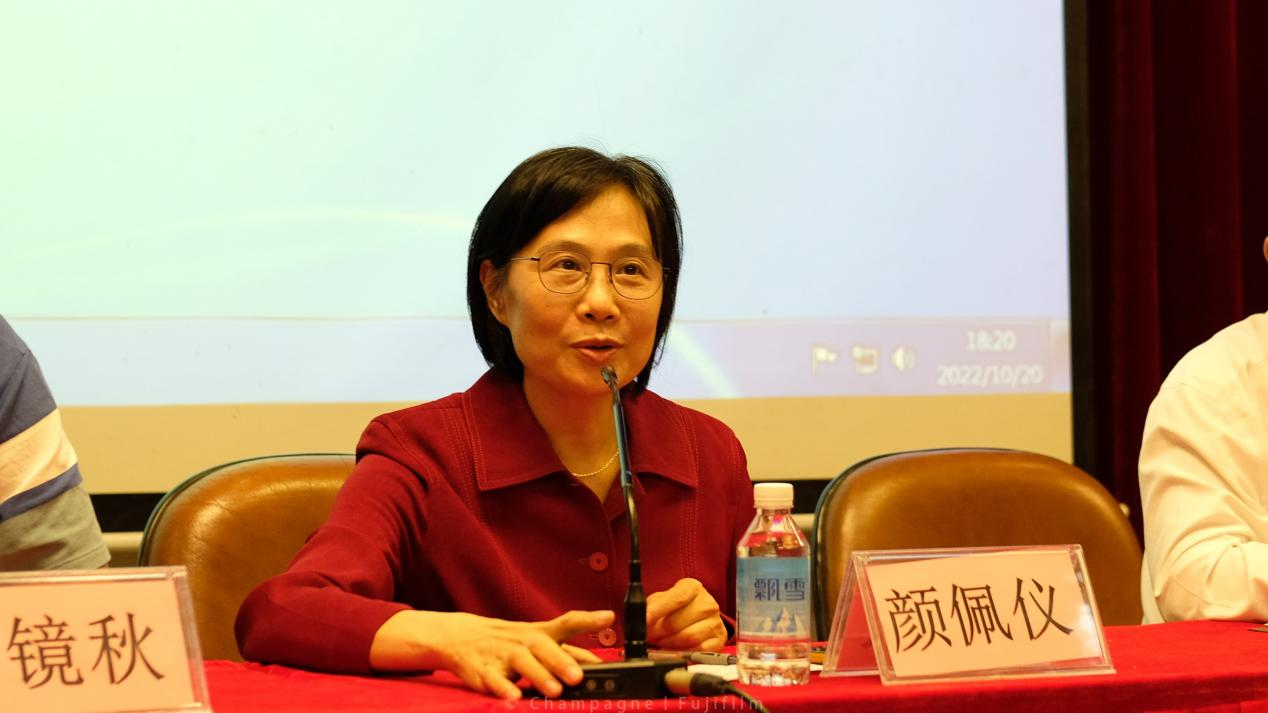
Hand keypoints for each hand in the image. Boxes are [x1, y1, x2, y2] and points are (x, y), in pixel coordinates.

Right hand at [369, 609, 613, 699]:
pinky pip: (494, 680)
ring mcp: (503, 655)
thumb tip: (601, 662)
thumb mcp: (538, 639)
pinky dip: (504, 688)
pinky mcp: (484, 671)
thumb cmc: (510, 640)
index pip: (566, 623)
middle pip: (544, 646)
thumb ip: (569, 650)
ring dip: (539, 676)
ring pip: (522, 663)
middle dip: (561, 661)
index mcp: (539, 633)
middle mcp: (523, 641)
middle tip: (578, 676)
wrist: (462, 636)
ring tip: (555, 690)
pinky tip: (514, 698)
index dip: (587, 619)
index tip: (608, 617)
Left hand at [645, 578, 726, 650]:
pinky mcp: (719, 639)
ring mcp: (715, 621)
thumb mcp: (662, 600)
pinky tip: (674, 649)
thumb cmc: (676, 608)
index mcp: (693, 587)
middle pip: (678, 621)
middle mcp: (708, 603)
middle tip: (648, 636)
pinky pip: (698, 650)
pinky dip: (683, 652)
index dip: (658, 610)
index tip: (645, 620)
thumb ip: (651, 607)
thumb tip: (642, 619)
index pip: (677, 597)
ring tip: (660, 642)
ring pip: (688, 637)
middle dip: (658, 632)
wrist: (698, 618)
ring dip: (669, 643)